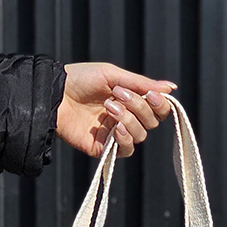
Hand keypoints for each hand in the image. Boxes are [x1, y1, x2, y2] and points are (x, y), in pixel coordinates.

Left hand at [57, 62, 174, 158]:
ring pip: (140, 135)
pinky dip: (125, 139)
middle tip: (119, 94)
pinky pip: (126, 150)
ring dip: (128, 119)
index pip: (157, 109)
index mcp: (131, 100)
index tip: (151, 95)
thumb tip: (172, 88)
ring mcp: (115, 134)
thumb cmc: (81, 79)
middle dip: (139, 107)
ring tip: (108, 106)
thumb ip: (142, 84)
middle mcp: (126, 118)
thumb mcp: (113, 75)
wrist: (55, 94)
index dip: (160, 104)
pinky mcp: (104, 148)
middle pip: (151, 122)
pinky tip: (115, 128)